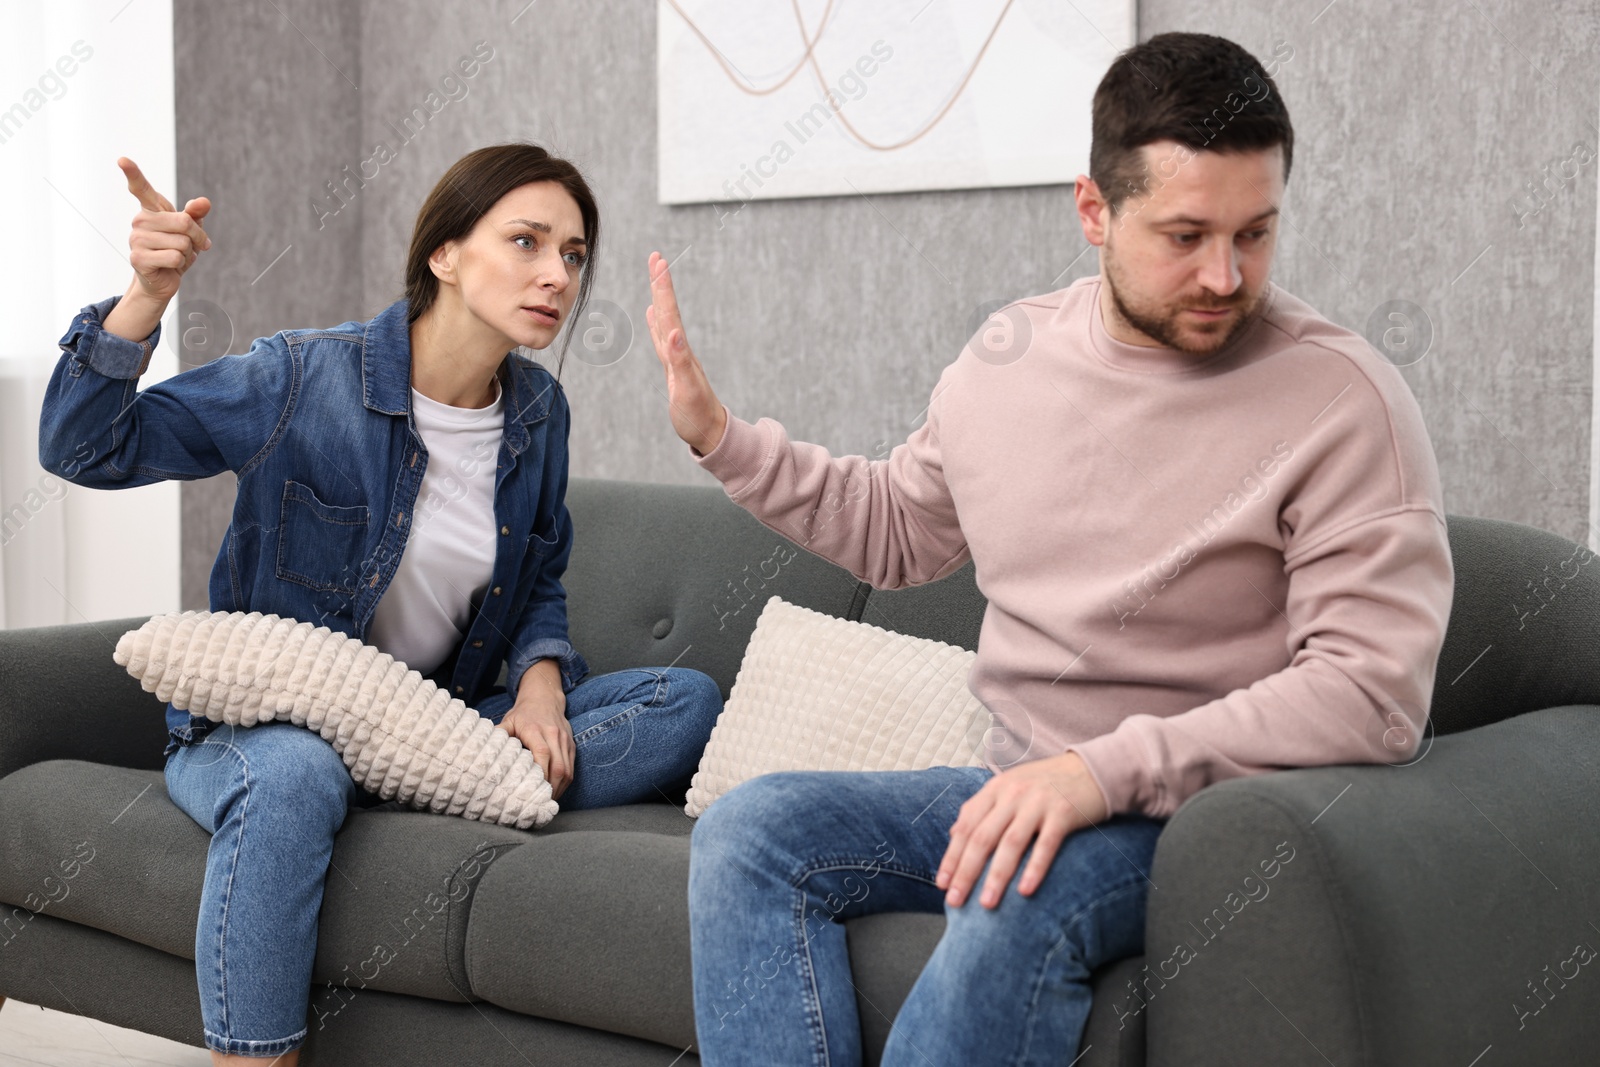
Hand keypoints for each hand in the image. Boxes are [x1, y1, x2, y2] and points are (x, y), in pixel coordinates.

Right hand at [119, 156, 211, 303]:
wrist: (164, 279)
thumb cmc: (176, 249)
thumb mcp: (190, 230)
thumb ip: (196, 213)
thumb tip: (203, 202)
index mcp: (151, 209)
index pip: (140, 188)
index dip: (132, 173)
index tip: (122, 160)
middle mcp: (140, 221)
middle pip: (184, 222)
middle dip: (197, 237)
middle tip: (193, 245)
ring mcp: (136, 239)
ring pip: (181, 242)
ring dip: (187, 253)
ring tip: (176, 255)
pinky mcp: (138, 258)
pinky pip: (174, 257)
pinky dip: (180, 263)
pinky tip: (169, 265)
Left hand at [495, 660, 573, 799]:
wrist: (545, 697)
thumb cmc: (524, 712)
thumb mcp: (508, 720)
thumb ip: (498, 735)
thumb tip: (481, 753)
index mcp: (535, 729)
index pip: (542, 753)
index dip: (540, 773)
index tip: (532, 790)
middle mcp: (553, 735)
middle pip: (558, 766)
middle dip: (550, 788)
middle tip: (539, 803)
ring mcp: (565, 740)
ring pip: (567, 770)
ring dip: (559, 788)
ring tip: (547, 801)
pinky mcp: (571, 745)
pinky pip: (571, 767)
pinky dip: (564, 781)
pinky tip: (555, 790)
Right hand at [645, 251, 726, 455]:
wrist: (709, 432)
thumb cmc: (698, 415)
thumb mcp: (687, 390)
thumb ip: (679, 362)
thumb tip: (673, 333)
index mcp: (681, 352)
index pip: (670, 314)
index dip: (663, 289)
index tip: (658, 262)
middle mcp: (679, 350)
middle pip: (668, 311)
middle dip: (660, 284)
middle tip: (655, 257)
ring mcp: (675, 357)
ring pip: (664, 320)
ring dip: (659, 298)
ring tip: (654, 277)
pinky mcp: (672, 367)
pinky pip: (661, 338)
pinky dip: (656, 323)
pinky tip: (653, 314)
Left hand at [935, 751, 1110, 908]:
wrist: (1092, 769)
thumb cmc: (1046, 785)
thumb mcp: (1009, 788)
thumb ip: (982, 809)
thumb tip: (954, 835)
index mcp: (995, 789)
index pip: (966, 826)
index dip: (952, 856)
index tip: (942, 884)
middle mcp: (1013, 794)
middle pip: (983, 837)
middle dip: (966, 872)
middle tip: (955, 901)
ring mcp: (1038, 802)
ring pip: (1011, 843)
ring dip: (996, 876)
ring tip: (987, 904)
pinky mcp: (1064, 813)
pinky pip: (1046, 844)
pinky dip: (1034, 868)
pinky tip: (1024, 891)